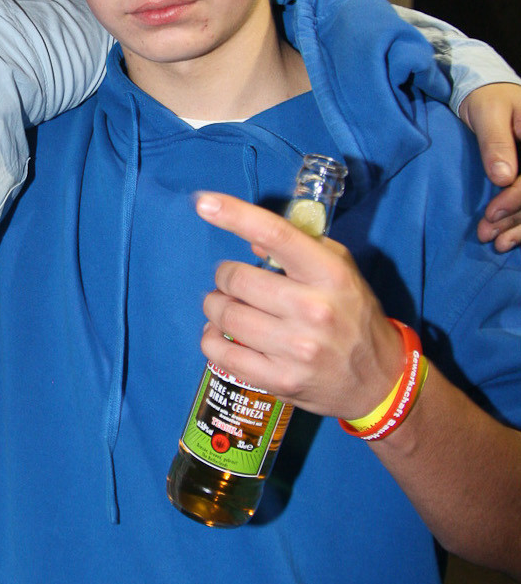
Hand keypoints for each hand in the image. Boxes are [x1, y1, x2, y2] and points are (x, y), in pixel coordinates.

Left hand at [193, 191, 403, 421]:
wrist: (378, 381)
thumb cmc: (354, 315)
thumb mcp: (340, 270)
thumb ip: (302, 247)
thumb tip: (253, 240)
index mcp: (329, 275)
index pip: (276, 234)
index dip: (235, 215)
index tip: (204, 202)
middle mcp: (313, 310)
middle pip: (238, 279)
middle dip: (225, 276)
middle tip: (231, 282)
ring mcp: (296, 349)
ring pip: (225, 315)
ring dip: (215, 306)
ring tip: (226, 306)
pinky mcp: (280, 380)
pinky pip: (221, 352)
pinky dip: (211, 338)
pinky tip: (221, 333)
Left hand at [458, 82, 520, 250]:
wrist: (490, 94)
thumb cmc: (488, 99)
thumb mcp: (489, 114)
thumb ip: (496, 143)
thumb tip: (502, 178)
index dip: (517, 198)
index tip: (491, 212)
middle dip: (517, 220)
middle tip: (487, 234)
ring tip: (495, 243)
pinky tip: (508, 239)